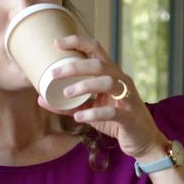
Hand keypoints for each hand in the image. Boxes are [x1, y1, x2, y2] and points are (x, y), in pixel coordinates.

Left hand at [39, 36, 165, 161]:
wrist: (143, 140)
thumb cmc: (116, 121)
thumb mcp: (91, 111)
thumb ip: (68, 105)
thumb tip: (40, 99)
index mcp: (112, 75)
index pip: (96, 50)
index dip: (77, 42)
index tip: (56, 43)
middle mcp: (121, 82)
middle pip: (99, 64)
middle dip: (74, 66)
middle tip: (54, 74)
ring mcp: (127, 98)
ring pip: (107, 82)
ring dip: (84, 86)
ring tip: (66, 94)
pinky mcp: (129, 117)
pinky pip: (112, 112)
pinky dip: (93, 113)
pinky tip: (79, 117)